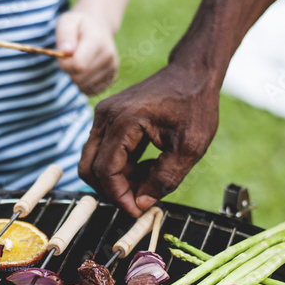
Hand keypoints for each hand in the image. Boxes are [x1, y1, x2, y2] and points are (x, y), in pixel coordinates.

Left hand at [55, 10, 117, 95]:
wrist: (99, 28)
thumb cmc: (79, 25)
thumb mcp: (68, 21)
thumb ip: (65, 34)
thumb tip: (65, 52)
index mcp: (97, 41)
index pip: (78, 65)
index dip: (64, 63)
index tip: (64, 53)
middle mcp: (108, 56)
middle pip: (78, 78)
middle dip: (68, 69)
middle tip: (71, 56)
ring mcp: (112, 69)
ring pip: (83, 86)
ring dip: (75, 76)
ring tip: (79, 61)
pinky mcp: (112, 78)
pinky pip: (90, 91)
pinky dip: (83, 83)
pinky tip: (85, 69)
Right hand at [78, 61, 219, 215]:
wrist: (193, 73)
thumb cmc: (195, 105)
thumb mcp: (189, 148)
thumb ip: (165, 179)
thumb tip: (141, 204)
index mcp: (124, 121)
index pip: (106, 170)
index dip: (119, 197)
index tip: (138, 211)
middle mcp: (106, 116)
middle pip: (90, 168)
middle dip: (112, 190)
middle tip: (140, 200)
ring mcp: (104, 116)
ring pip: (94, 161)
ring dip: (117, 179)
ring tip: (150, 180)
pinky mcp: (109, 118)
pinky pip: (104, 151)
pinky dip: (121, 167)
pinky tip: (148, 166)